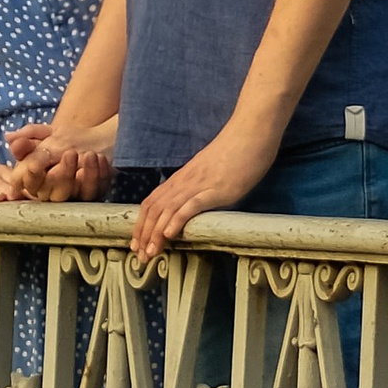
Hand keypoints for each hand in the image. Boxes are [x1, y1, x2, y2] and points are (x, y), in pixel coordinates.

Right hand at [8, 121, 112, 200]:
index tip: (41, 156)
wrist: (97, 138)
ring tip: (90, 154)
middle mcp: (52, 191)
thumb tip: (10, 138)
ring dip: (84, 174)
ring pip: (74, 195)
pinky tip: (100, 159)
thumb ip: (29, 136)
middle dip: (62, 174)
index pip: (27, 184)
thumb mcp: (47, 133)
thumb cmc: (66, 139)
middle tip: (71, 153)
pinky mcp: (91, 195)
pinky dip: (98, 174)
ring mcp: (73, 195)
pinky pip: (95, 191)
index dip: (32, 173)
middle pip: (51, 194)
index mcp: (36, 179)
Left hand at [128, 120, 275, 260]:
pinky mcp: (215, 189)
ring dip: (156, 233)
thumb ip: (200, 187)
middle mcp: (184, 181)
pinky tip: (170, 234)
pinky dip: (177, 220)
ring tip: (150, 252)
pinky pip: (191, 205)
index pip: (153, 202)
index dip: (141, 224)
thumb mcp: (212, 172)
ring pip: (168, 209)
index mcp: (182, 178)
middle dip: (144, 234)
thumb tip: (195, 205)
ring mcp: (198, 184)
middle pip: (154, 209)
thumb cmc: (236, 151)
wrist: (251, 131)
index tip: (137, 244)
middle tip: (139, 256)